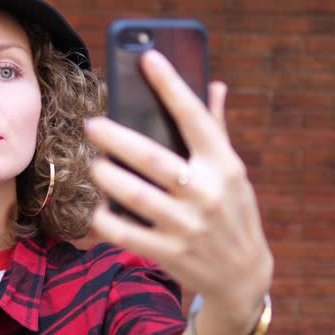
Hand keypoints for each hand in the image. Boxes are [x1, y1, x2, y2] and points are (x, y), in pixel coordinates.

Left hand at [85, 50, 272, 321]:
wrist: (243, 276)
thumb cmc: (233, 212)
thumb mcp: (233, 173)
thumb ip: (217, 130)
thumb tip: (214, 84)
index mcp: (224, 166)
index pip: (195, 117)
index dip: (171, 86)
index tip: (148, 57)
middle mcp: (206, 193)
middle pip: (153, 159)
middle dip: (117, 139)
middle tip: (91, 125)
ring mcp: (187, 225)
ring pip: (135, 195)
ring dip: (108, 177)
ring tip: (93, 164)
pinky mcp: (170, 252)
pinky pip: (128, 234)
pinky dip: (107, 221)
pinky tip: (96, 209)